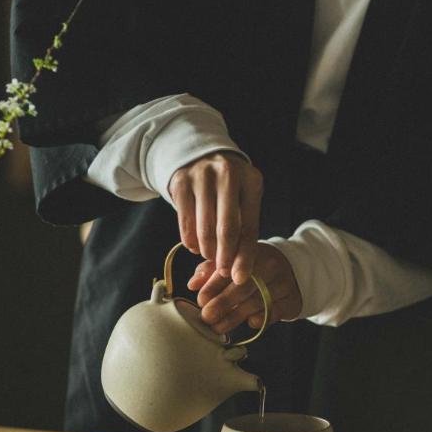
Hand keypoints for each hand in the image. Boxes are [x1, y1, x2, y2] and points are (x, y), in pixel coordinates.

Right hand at [168, 151, 262, 284]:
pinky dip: (190, 241)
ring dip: (207, 250)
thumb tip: (238, 271)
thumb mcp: (243, 197)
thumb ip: (244, 228)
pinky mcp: (180, 182)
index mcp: (251, 180)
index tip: (240, 278)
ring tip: (210, 255)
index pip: (250, 227)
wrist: (199, 153)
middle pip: (227, 229)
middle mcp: (227, 175)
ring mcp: (202, 176)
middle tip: (223, 273)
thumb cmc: (228, 186)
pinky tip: (195, 246)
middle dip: (225, 257)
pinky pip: (185, 223)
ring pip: (204, 229)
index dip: (245, 256)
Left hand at [189, 243, 301, 334]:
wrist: (293, 270)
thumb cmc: (255, 268)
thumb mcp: (234, 262)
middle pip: (243, 287)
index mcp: (251, 251)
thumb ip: (211, 270)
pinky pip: (273, 312)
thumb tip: (192, 284)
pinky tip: (247, 323)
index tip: (201, 300)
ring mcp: (283, 283)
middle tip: (206, 317)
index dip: (213, 285)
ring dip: (234, 318)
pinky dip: (259, 319)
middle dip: (222, 304)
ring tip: (217, 327)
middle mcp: (269, 265)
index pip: (231, 267)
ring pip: (256, 303)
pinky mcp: (291, 299)